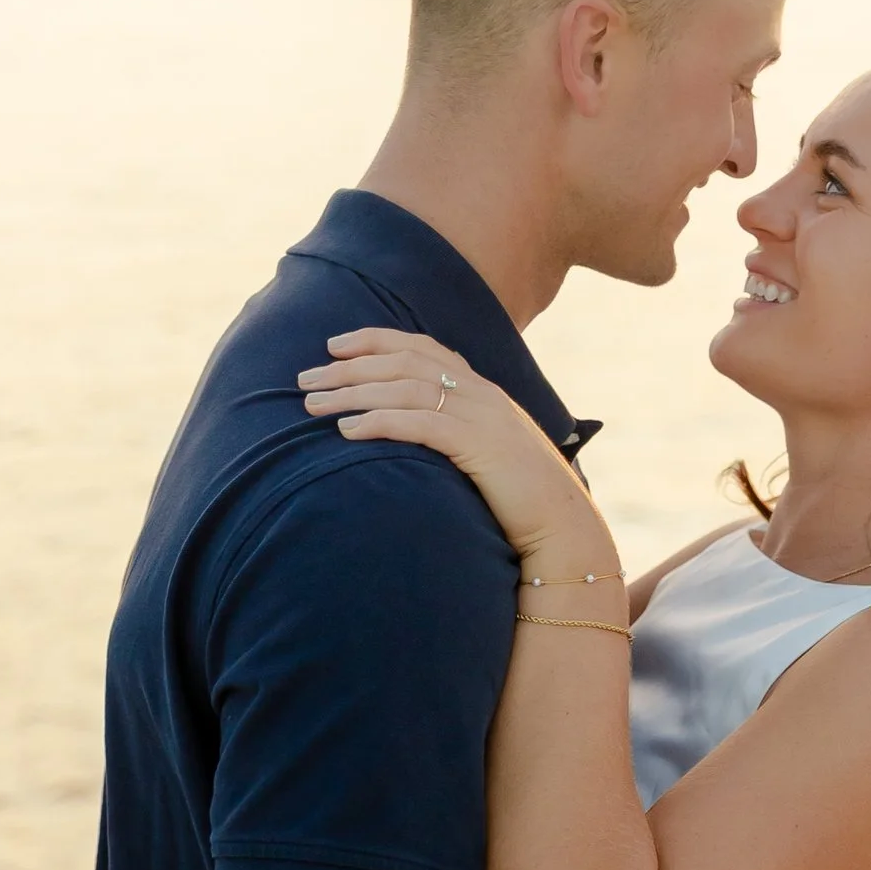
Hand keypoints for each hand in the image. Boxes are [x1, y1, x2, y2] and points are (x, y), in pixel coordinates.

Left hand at [298, 330, 620, 593]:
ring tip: (312, 407)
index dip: (374, 341)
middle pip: (402, 363)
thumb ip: (459, 437)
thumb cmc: (523, 503)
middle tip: (304, 380)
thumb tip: (419, 436)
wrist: (566, 528)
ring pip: (404, 389)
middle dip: (348, 368)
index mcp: (484, 391)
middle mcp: (482, 394)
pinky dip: (379, 422)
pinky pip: (419, 424)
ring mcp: (482, 417)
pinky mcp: (479, 447)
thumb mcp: (489, 458)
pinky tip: (347, 431)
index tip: (334, 346)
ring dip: (352, 393)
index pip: (421, 347)